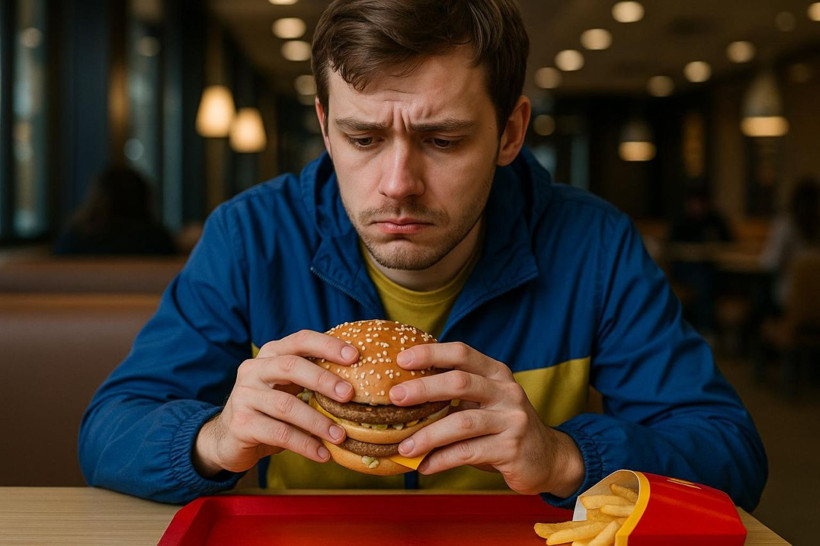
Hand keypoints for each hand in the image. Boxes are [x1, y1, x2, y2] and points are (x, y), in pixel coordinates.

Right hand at [193, 330, 357, 476]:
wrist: (228, 438)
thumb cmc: (270, 410)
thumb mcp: (289, 388)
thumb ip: (313, 380)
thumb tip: (363, 383)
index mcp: (271, 354)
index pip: (300, 340)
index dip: (327, 345)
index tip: (355, 355)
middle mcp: (254, 369)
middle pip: (291, 366)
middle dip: (324, 379)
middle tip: (350, 395)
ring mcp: (244, 395)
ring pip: (286, 405)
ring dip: (317, 421)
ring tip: (341, 436)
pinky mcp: (240, 423)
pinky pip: (278, 433)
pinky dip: (304, 444)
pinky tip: (322, 454)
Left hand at [389, 342, 584, 496]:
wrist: (548, 458)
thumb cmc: (503, 426)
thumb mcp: (486, 401)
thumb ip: (455, 395)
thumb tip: (402, 396)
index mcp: (496, 373)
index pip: (462, 353)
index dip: (431, 353)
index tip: (401, 359)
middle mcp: (506, 391)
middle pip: (461, 382)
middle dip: (424, 388)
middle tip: (394, 397)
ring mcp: (512, 420)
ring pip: (462, 422)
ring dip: (428, 435)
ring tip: (404, 447)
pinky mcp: (512, 449)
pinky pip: (468, 453)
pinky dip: (441, 459)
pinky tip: (424, 465)